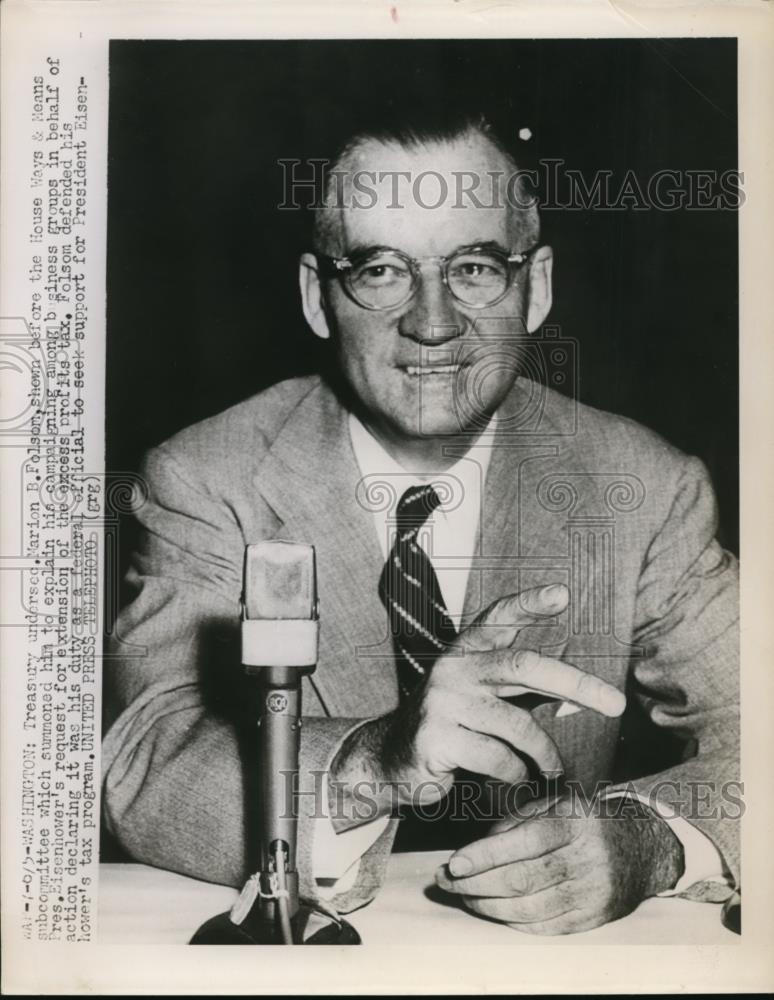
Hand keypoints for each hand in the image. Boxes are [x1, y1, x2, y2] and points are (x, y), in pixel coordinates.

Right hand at [329, 584, 625, 825]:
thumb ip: (527, 690)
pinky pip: (498, 758)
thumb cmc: (454, 724)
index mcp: (468, 650)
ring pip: (517, 725)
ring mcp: (443, 701)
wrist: (391, 759)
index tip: (562, 594)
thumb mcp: (487, 697)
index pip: (500, 617)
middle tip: (615, 704)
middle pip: (523, 666)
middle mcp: (454, 668)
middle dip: (575, 683)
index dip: (530, 603)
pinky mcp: (436, 737)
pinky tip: (513, 777)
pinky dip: (516, 773)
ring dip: (545, 753)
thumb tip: (584, 695)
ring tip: (552, 768)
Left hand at [435, 794, 685, 934]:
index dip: (485, 855)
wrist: (639, 848)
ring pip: (529, 909)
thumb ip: (516, 821)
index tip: (452, 864)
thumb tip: (476, 849)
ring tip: (464, 896)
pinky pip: (544, 927)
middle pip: (522, 879)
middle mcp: (588, 858)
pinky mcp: (593, 918)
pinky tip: (492, 910)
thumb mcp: (555, 804)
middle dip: (475, 884)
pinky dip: (512, 921)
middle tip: (446, 881)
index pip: (525, 841)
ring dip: (487, 906)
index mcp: (576, 821)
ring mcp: (593, 892)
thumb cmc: (584, 821)